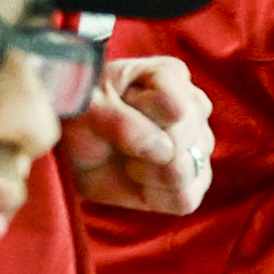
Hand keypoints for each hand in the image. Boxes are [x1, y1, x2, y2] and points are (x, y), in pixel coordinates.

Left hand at [64, 54, 213, 213]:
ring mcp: (199, 142)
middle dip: (143, 149)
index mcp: (169, 75)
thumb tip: (165, 151)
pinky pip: (186, 198)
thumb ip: (121, 123)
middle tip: (117, 141)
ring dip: (148, 174)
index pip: (175, 108)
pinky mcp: (195, 178)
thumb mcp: (87, 109)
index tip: (111, 110)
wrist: (74, 146)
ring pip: (189, 169)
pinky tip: (139, 181)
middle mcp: (193, 105)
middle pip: (185, 139)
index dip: (140, 118)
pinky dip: (156, 196)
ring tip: (127, 160)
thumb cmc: (81, 115)